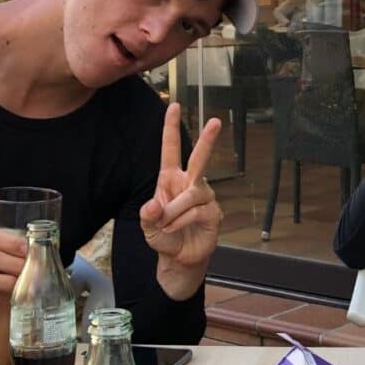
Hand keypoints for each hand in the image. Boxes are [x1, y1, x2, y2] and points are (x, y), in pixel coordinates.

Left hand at [139, 103, 223, 300]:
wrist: (180, 259)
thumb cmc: (164, 237)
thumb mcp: (147, 228)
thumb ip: (147, 217)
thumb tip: (153, 206)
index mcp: (171, 180)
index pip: (172, 150)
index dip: (171, 128)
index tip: (174, 105)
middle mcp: (190, 184)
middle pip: (200, 158)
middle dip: (208, 140)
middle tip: (217, 121)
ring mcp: (204, 198)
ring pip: (190, 194)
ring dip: (173, 212)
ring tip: (167, 226)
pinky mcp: (214, 213)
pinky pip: (196, 211)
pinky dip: (181, 222)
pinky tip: (178, 230)